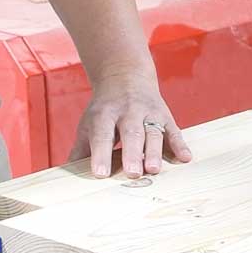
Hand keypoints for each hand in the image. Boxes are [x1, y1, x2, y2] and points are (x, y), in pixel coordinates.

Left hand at [68, 70, 192, 178]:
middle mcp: (128, 111)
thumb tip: (66, 176)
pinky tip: (185, 158)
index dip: (101, 154)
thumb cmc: (105, 109)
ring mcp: (149, 112)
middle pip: (131, 133)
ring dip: (155, 151)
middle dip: (133, 154)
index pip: (102, 135)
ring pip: (153, 132)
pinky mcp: (165, 115)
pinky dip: (180, 144)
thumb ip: (81, 150)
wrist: (126, 76)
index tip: (100, 173)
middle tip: (133, 174)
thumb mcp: (89, 123)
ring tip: (153, 170)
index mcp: (105, 114)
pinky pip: (174, 130)